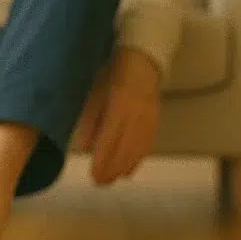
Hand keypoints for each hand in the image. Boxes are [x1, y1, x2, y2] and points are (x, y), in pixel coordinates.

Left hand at [74, 47, 160, 184]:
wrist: (142, 56)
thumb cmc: (112, 70)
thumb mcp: (96, 88)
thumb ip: (91, 117)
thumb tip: (84, 146)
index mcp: (120, 101)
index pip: (111, 136)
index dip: (104, 157)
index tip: (94, 173)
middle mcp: (138, 111)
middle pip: (126, 146)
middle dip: (113, 167)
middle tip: (100, 183)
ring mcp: (149, 115)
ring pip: (138, 147)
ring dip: (125, 166)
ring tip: (113, 180)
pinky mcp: (156, 118)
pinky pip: (148, 142)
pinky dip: (139, 158)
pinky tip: (130, 170)